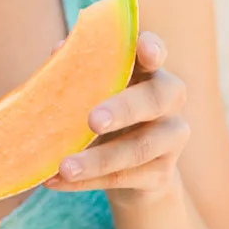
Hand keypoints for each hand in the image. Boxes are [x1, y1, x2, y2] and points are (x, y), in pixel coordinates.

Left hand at [43, 31, 189, 208]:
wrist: (134, 171)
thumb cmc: (106, 111)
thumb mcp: (93, 89)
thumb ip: (79, 69)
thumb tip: (59, 49)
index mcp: (149, 70)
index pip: (155, 51)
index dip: (153, 47)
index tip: (145, 50)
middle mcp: (169, 100)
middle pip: (154, 100)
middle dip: (123, 109)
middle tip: (93, 121)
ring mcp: (171, 139)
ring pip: (138, 148)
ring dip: (97, 159)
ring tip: (63, 166)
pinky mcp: (162, 174)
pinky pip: (124, 178)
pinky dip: (87, 180)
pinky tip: (57, 181)